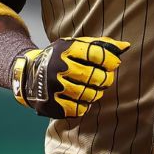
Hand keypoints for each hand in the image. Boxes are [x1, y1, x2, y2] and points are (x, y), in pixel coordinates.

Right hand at [11, 37, 130, 117]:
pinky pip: (78, 109)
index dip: (110, 60)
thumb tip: (126, 47)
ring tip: (94, 89)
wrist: (28, 75)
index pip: (97, 54)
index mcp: (65, 49)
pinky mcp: (52, 104)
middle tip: (104, 79)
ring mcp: (54, 87)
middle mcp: (58, 67)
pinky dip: (84, 105)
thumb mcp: (74, 45)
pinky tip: (82, 99)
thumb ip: (99, 45)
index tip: (113, 64)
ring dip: (96, 93)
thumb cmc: (58, 58)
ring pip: (88, 94)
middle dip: (105, 79)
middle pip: (95, 76)